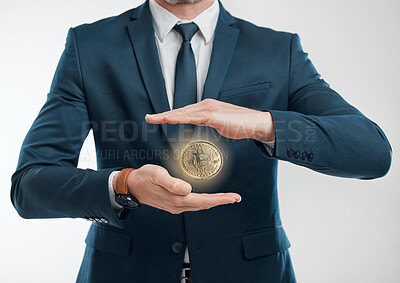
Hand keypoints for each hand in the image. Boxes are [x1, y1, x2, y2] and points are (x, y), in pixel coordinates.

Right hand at [115, 164, 240, 213]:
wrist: (131, 186)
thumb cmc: (144, 178)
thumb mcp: (157, 176)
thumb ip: (172, 183)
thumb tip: (187, 189)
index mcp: (177, 199)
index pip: (204, 201)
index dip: (220, 200)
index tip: (233, 197)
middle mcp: (178, 206)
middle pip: (205, 205)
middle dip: (221, 201)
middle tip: (236, 197)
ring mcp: (176, 206)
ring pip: (199, 205)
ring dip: (214, 202)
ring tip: (226, 197)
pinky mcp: (173, 203)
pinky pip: (193, 204)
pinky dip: (204, 201)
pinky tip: (208, 197)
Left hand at [145, 99, 274, 141]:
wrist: (256, 123)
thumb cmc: (240, 125)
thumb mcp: (220, 125)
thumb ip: (210, 125)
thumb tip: (204, 129)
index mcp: (205, 108)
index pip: (184, 112)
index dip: (170, 115)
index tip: (156, 118)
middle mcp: (205, 105)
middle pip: (180, 111)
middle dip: (163, 115)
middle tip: (148, 118)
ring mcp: (208, 109)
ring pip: (183, 113)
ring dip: (167, 116)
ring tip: (153, 119)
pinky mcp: (213, 115)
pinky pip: (192, 117)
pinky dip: (179, 118)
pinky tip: (170, 120)